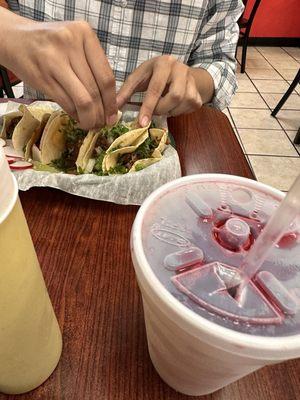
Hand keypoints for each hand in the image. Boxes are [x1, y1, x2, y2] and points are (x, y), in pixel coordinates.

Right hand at [1, 10, 116, 129]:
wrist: (15, 39)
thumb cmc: (51, 45)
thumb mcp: (76, 44)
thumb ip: (93, 66)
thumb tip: (111, 104)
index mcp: (84, 33)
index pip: (106, 76)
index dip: (112, 102)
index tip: (113, 116)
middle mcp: (70, 44)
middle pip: (95, 91)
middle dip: (101, 114)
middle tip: (102, 124)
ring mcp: (54, 60)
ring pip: (83, 100)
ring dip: (89, 118)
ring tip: (91, 124)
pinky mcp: (43, 77)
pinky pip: (67, 103)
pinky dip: (75, 115)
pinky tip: (77, 117)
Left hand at [117, 55, 204, 126]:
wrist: (179, 71)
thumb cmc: (154, 75)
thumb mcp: (139, 78)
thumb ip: (127, 92)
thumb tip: (113, 110)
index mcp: (163, 63)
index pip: (155, 88)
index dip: (148, 107)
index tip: (142, 122)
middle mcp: (180, 68)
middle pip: (175, 96)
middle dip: (161, 109)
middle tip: (154, 112)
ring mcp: (192, 80)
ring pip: (183, 102)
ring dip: (171, 110)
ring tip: (163, 106)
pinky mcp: (198, 92)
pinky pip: (190, 107)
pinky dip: (179, 111)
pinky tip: (173, 106)